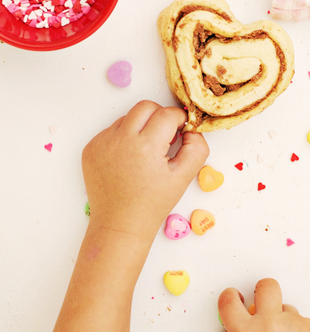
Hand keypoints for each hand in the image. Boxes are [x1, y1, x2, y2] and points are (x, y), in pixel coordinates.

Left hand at [82, 100, 208, 241]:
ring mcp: (102, 143)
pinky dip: (123, 138)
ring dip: (140, 126)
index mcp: (145, 146)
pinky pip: (112, 131)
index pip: (167, 114)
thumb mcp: (184, 177)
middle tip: (165, 136)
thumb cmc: (152, 203)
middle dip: (160, 115)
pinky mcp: (91, 148)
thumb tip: (191, 129)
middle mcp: (120, 140)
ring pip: (128, 117)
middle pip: (145, 106)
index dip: (179, 120)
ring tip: (145, 153)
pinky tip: (128, 160)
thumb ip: (197, 148)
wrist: (119, 225)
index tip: (181, 132)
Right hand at [218, 278, 309, 331]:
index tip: (234, 298)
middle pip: (266, 286)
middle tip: (264, 304)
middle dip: (263, 291)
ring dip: (284, 322)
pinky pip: (304, 323)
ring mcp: (296, 324)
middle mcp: (272, 323)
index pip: (229, 301)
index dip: (229, 297)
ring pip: (287, 309)